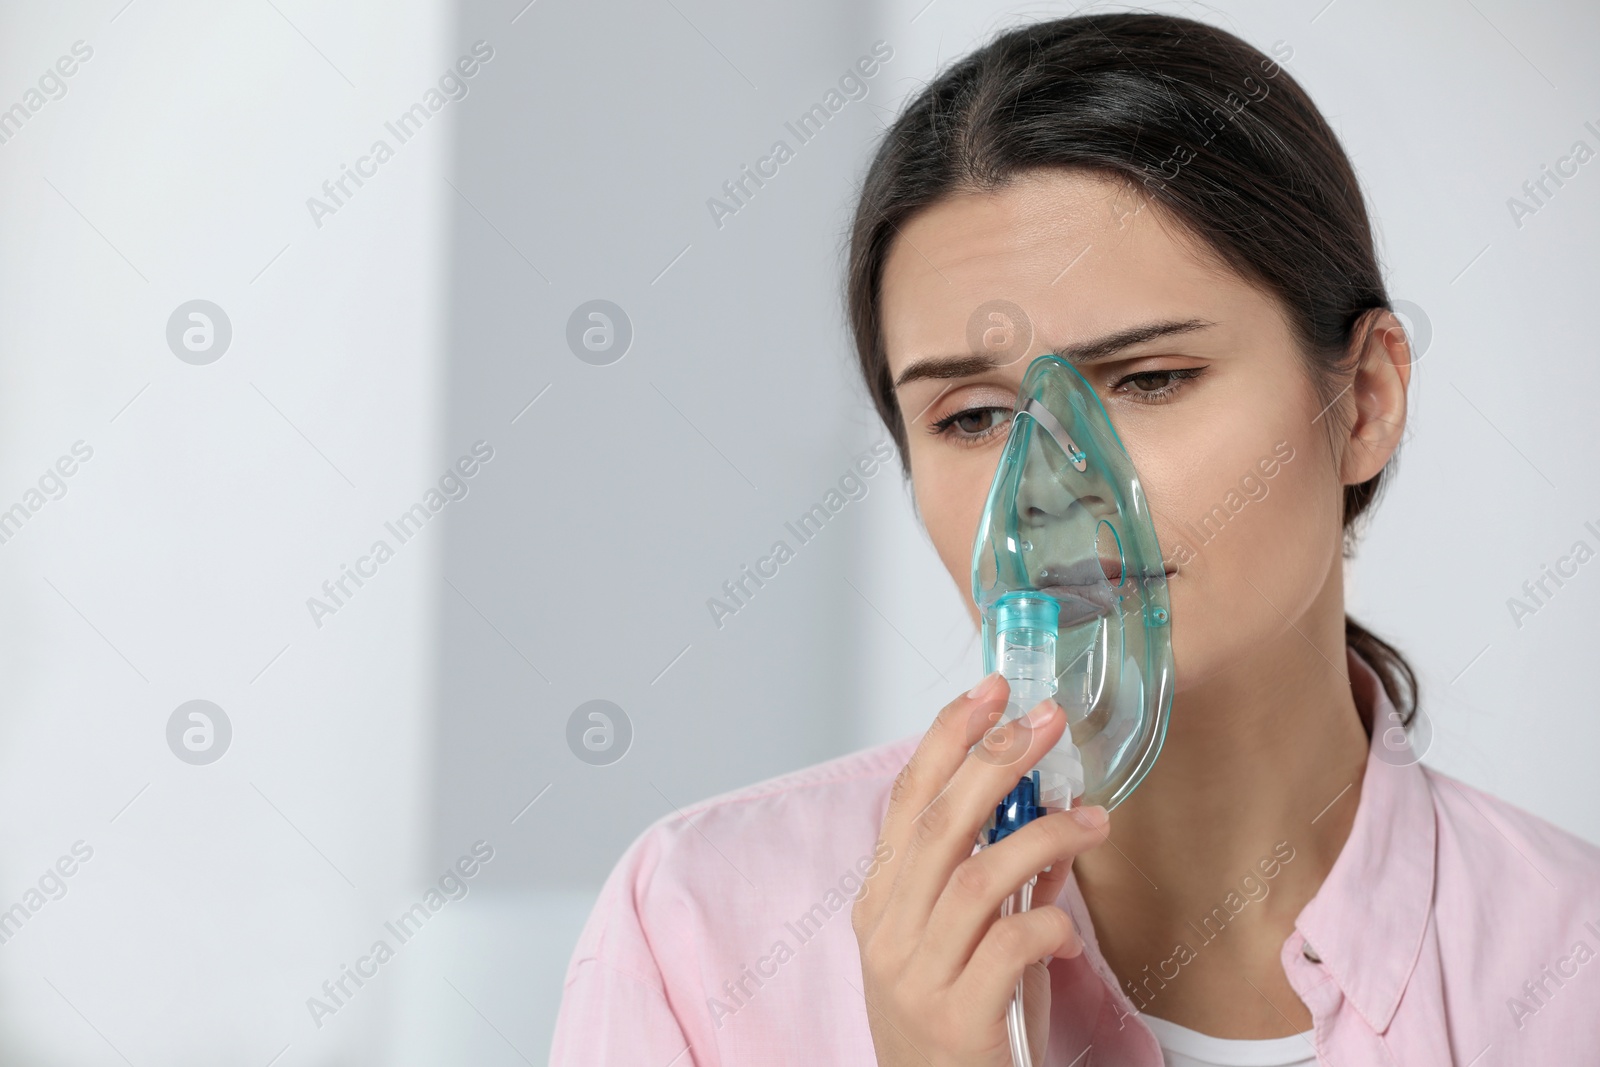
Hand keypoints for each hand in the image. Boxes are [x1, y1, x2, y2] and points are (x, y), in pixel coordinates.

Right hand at [851, 673, 1110, 1065]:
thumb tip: (1047, 818)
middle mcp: (889, 933)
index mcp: (881, 904)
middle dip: (994, 762)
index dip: (946, 739)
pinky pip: (1006, 949)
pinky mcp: (958, 1020)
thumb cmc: (956, 1031)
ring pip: (973, 878)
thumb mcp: (967, 946)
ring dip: (1040, 838)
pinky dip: (1045, 925)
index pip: (906, 800)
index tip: (990, 692)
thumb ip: (1002, 884)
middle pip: (938, 824)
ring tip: (1091, 822)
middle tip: (1044, 724)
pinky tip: (1069, 929)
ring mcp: (917, 977)